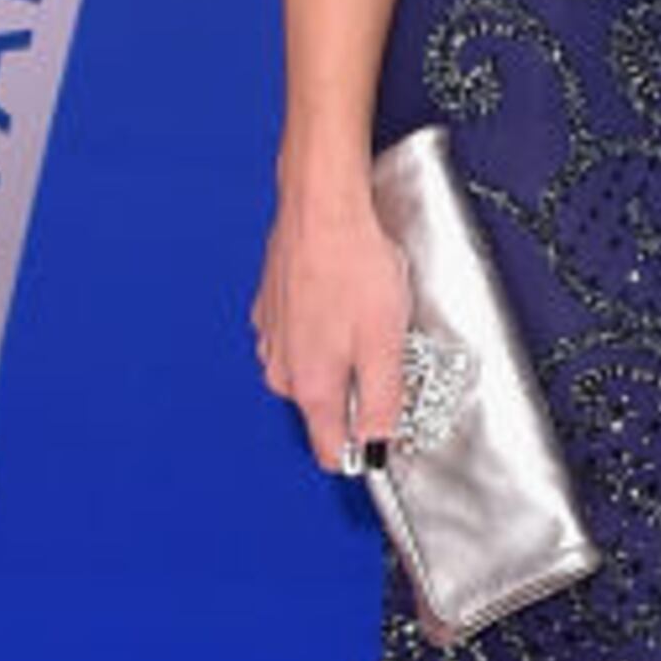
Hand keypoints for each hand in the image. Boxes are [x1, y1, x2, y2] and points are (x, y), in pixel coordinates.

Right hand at [253, 193, 411, 478]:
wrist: (321, 207)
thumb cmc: (353, 265)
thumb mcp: (385, 344)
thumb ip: (381, 403)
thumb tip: (376, 448)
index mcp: (310, 387)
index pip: (330, 452)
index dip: (363, 450)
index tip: (386, 437)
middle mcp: (281, 369)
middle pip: (326, 410)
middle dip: (359, 392)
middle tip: (389, 353)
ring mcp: (271, 338)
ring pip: (313, 370)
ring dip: (341, 355)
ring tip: (367, 316)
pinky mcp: (271, 309)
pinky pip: (302, 336)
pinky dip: (323, 326)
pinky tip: (344, 299)